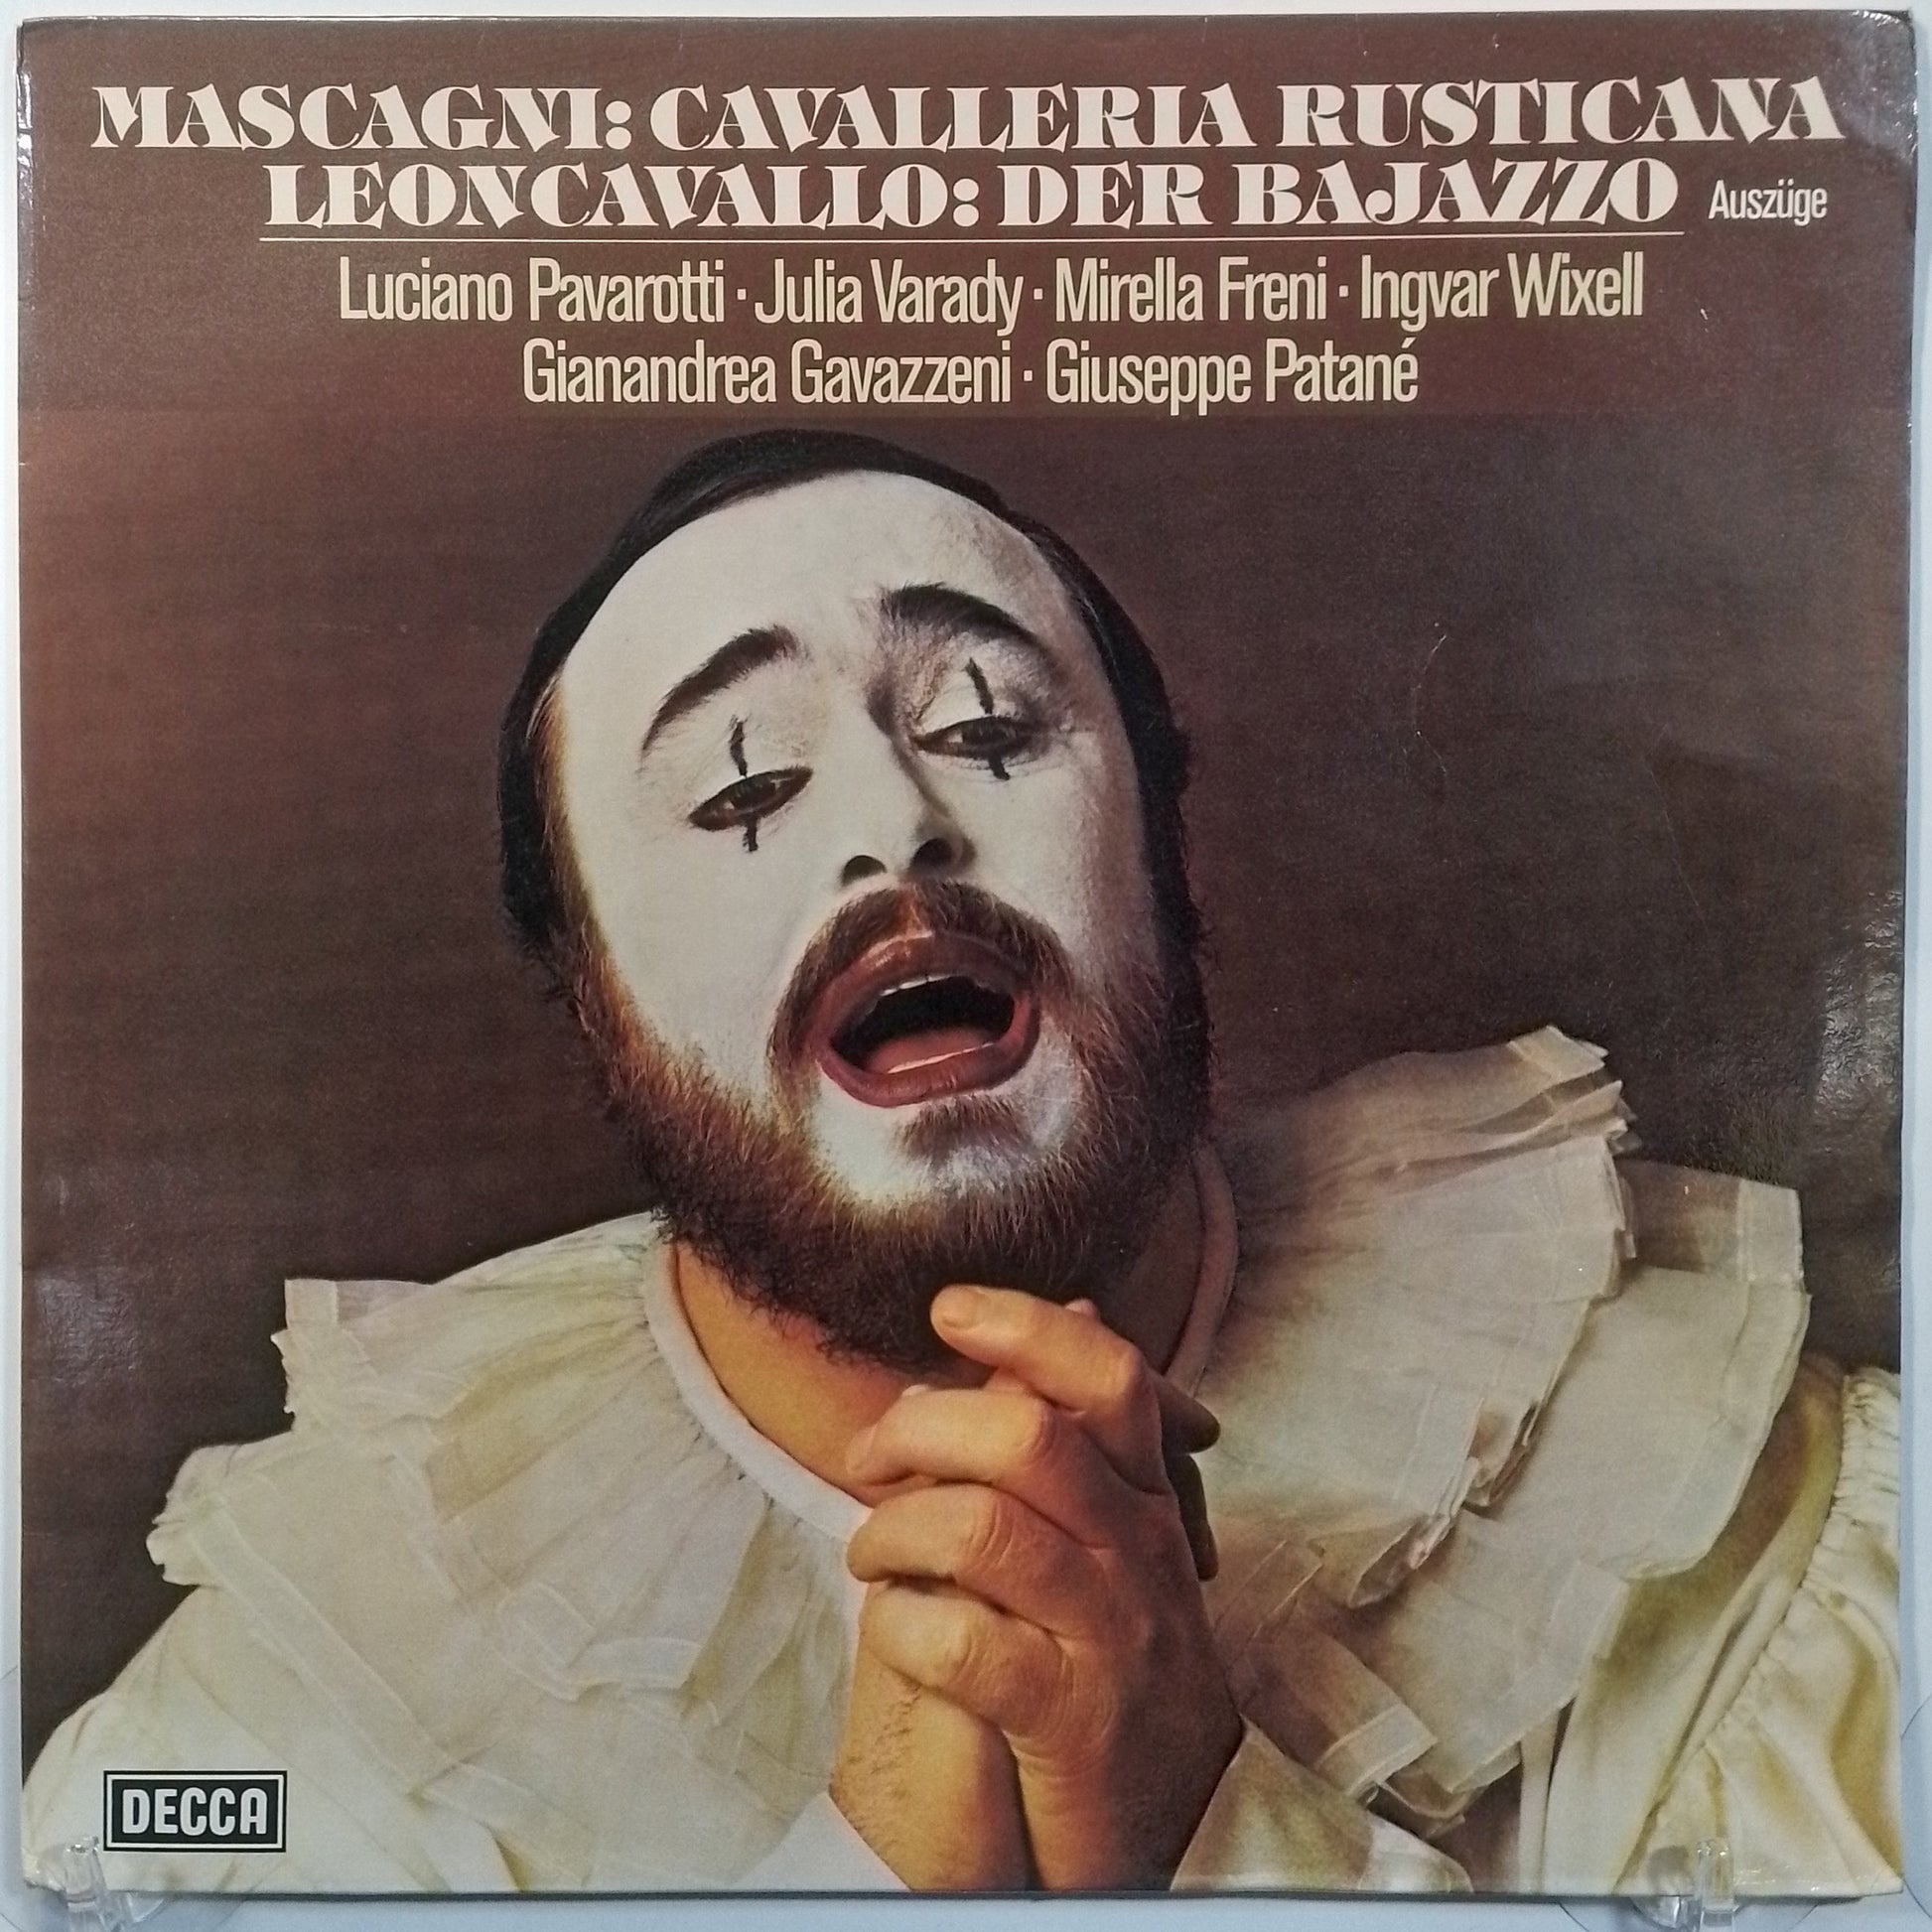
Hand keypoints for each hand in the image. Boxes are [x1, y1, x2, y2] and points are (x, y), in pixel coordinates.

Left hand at [844, 1288, 1242, 1890]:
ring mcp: (1109, 1634)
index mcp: (1144, 1497)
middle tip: (866, 1456)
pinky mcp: (1068, 1719)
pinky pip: (962, 1642)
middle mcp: (1137, 1551)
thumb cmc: (1116, 1658)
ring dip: (893, 1529)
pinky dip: (901, 1621)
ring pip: (982, 1529)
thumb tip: (1045, 1326)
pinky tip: (894, 1625)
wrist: (1178, 1821)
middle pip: (1028, 1437)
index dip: (1026, 1326)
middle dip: (922, 1428)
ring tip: (870, 1554)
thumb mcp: (1112, 1539)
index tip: (948, 1311)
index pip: (1106, 1376)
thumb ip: (1074, 1437)